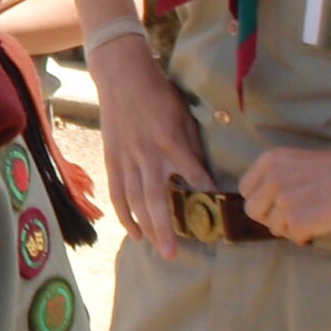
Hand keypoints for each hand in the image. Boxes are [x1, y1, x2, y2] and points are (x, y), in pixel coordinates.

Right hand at [86, 34, 211, 258]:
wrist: (121, 76)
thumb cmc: (159, 94)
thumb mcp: (183, 114)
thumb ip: (192, 144)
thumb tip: (203, 173)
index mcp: (169, 139)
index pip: (191, 171)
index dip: (204, 189)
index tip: (218, 205)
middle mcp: (147, 153)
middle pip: (155, 198)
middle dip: (165, 228)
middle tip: (174, 253)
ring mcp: (127, 158)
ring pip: (135, 201)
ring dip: (146, 228)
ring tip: (158, 249)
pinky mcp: (113, 159)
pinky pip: (118, 193)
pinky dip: (124, 215)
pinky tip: (135, 233)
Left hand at [238, 142, 330, 244]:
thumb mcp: (299, 164)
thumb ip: (278, 179)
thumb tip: (263, 206)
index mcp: (270, 160)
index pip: (246, 190)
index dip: (262, 200)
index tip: (278, 203)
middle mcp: (272, 179)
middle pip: (253, 210)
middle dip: (271, 217)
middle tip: (295, 215)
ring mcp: (284, 201)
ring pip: (273, 227)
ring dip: (291, 227)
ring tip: (316, 215)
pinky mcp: (299, 221)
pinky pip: (293, 237)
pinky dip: (306, 235)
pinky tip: (323, 222)